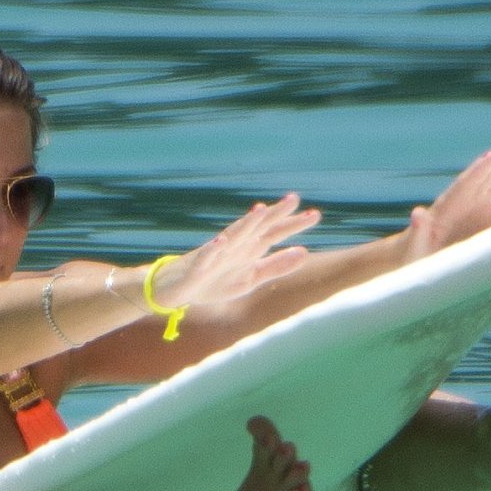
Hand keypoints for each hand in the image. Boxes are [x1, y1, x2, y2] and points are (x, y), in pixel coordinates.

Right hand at [152, 193, 318, 308]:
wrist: (176, 291)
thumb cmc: (214, 282)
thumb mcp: (251, 278)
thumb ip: (276, 266)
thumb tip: (304, 252)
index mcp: (248, 250)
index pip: (273, 234)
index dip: (292, 225)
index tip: (314, 215)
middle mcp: (234, 247)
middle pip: (256, 228)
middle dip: (274, 215)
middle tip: (294, 200)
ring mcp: (215, 255)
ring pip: (232, 237)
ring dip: (245, 225)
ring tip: (260, 211)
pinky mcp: (196, 268)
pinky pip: (205, 257)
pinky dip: (213, 250)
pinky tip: (221, 242)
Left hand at [403, 131, 490, 259]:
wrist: (422, 256)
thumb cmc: (416, 252)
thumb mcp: (415, 243)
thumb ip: (418, 229)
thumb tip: (417, 214)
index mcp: (447, 206)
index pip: (464, 186)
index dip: (477, 172)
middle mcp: (464, 199)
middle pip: (486, 173)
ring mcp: (477, 203)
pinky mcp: (488, 211)